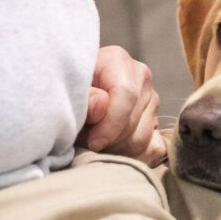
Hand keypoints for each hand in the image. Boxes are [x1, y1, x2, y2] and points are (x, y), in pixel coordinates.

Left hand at [78, 46, 166, 166]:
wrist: (69, 99)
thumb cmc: (65, 94)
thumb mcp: (67, 93)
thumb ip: (83, 98)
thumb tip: (101, 104)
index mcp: (118, 61)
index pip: (126, 94)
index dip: (110, 124)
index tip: (92, 142)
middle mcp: (140, 78)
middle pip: (133, 121)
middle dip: (109, 140)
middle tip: (86, 143)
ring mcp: (151, 101)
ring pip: (142, 138)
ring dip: (117, 150)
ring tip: (94, 146)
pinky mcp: (155, 122)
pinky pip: (153, 148)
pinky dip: (133, 157)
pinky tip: (112, 154)